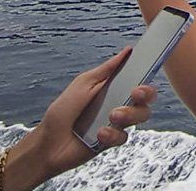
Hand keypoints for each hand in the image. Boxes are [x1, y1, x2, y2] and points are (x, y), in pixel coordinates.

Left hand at [27, 49, 156, 176]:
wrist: (49, 143)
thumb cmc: (62, 112)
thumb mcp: (83, 84)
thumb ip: (106, 69)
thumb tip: (127, 51)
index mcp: (113, 87)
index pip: (138, 79)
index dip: (146, 73)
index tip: (146, 70)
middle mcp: (119, 104)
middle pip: (147, 98)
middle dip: (146, 93)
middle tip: (134, 93)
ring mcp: (117, 123)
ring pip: (140, 116)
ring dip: (129, 114)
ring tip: (112, 116)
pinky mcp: (113, 140)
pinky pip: (124, 136)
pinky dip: (112, 134)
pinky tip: (99, 133)